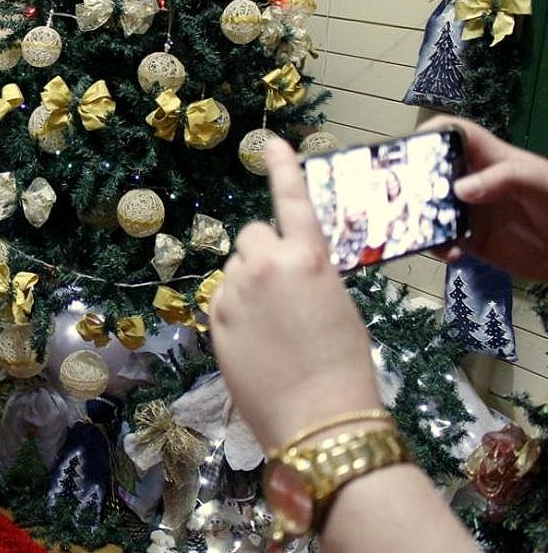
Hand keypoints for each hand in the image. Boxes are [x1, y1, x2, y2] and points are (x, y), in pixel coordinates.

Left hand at [209, 139, 382, 450]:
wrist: (320, 418)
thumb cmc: (344, 366)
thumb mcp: (337, 306)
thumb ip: (306, 277)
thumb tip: (286, 272)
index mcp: (310, 258)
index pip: (292, 200)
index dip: (282, 168)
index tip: (271, 141)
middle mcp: (267, 264)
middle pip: (253, 235)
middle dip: (264, 253)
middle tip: (282, 290)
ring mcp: (236, 291)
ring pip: (235, 268)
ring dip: (247, 282)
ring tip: (272, 325)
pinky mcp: (214, 317)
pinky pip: (222, 298)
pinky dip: (234, 310)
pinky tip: (255, 341)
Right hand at [420, 116, 547, 281]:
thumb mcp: (539, 182)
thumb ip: (505, 178)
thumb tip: (458, 189)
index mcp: (490, 158)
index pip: (455, 133)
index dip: (431, 134)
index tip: (408, 151)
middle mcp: (473, 182)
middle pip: (431, 172)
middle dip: (410, 181)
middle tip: (395, 197)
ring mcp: (470, 212)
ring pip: (430, 209)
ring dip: (417, 219)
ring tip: (415, 231)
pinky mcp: (471, 240)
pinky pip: (443, 241)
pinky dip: (438, 248)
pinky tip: (451, 254)